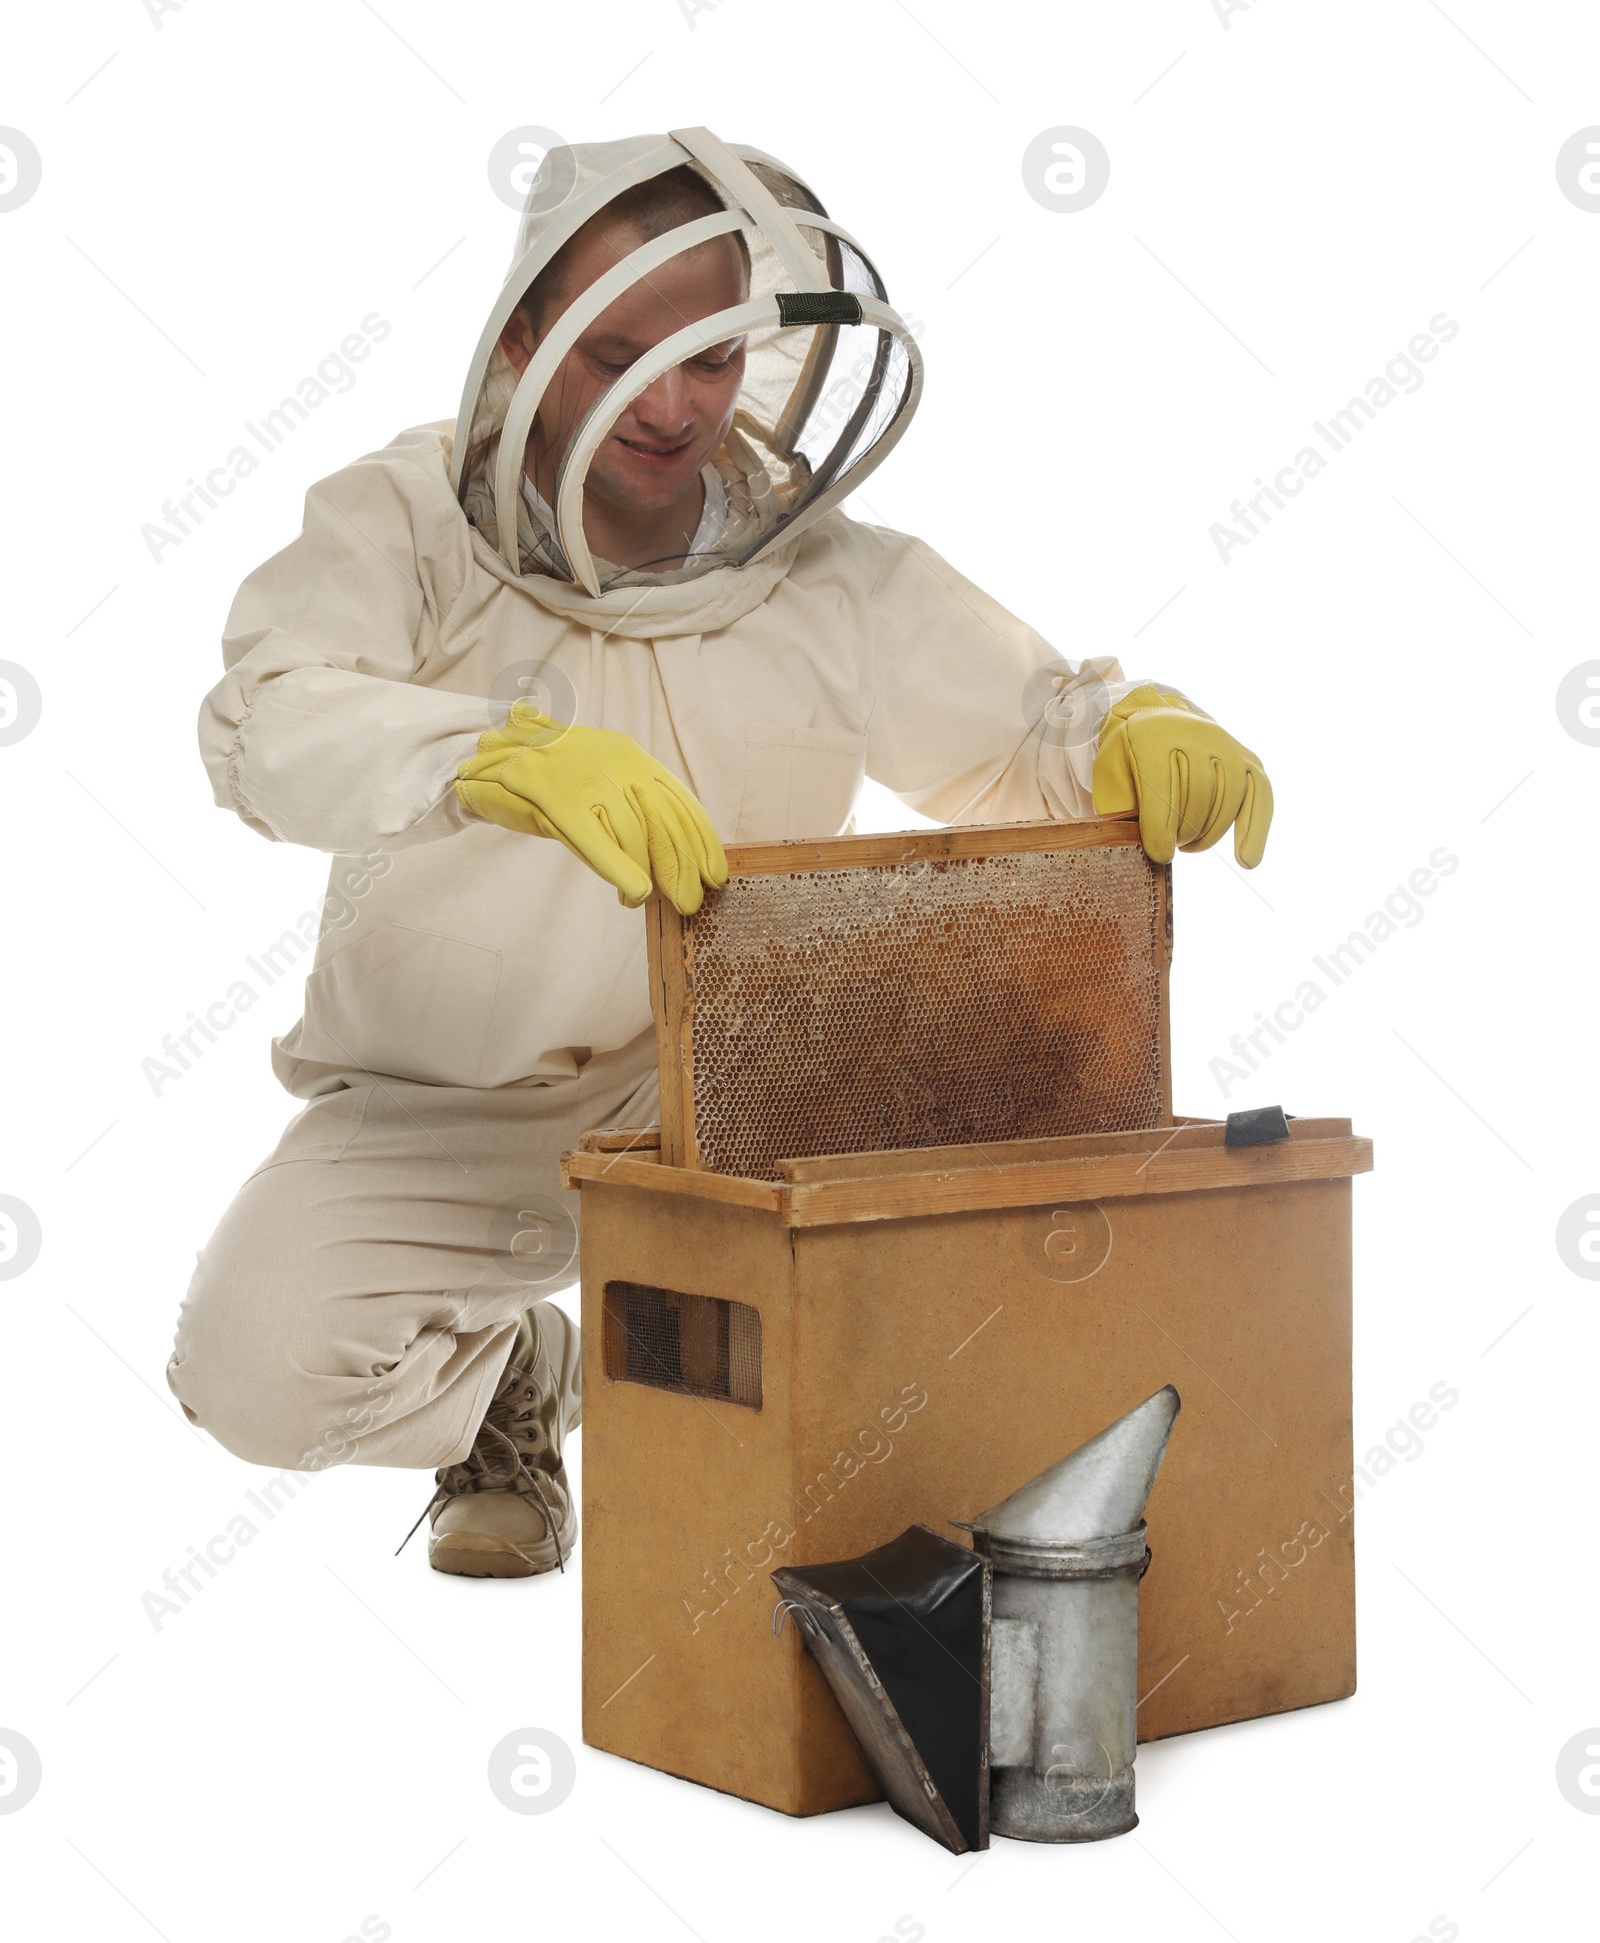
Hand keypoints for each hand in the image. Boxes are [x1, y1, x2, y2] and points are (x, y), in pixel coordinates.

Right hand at [455, 703, 728, 914]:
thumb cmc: (547, 778)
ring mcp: (583, 776)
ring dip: (648, 873)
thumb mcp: (598, 781)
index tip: (715, 874)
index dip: (701, 841)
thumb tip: (672, 852)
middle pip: (663, 819)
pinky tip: (634, 891)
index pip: (679, 799)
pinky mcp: (553, 796)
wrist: (482, 756)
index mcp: (628, 754)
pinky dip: (619, 868)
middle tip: (691, 901)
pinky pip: (595, 839)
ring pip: (633, 831)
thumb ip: (632, 807)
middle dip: (682, 865)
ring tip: (646, 900)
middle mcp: (612, 760)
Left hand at [1091, 684, 1272, 867]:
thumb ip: (1118, 809)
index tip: (1160, 855)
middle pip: (1199, 795)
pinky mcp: (1249, 761)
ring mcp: (1228, 746)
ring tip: (1188, 845)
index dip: (1161, 828)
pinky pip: (1260, 797)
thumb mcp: (1110, 778)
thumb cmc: (1129, 761)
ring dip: (1207, 834)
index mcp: (1152, 737)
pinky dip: (1255, 831)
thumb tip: (1131, 849)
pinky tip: (1246, 860)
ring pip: (1228, 800)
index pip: (1162, 787)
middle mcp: (1196, 735)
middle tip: (1170, 846)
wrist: (1158, 723)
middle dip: (1183, 832)